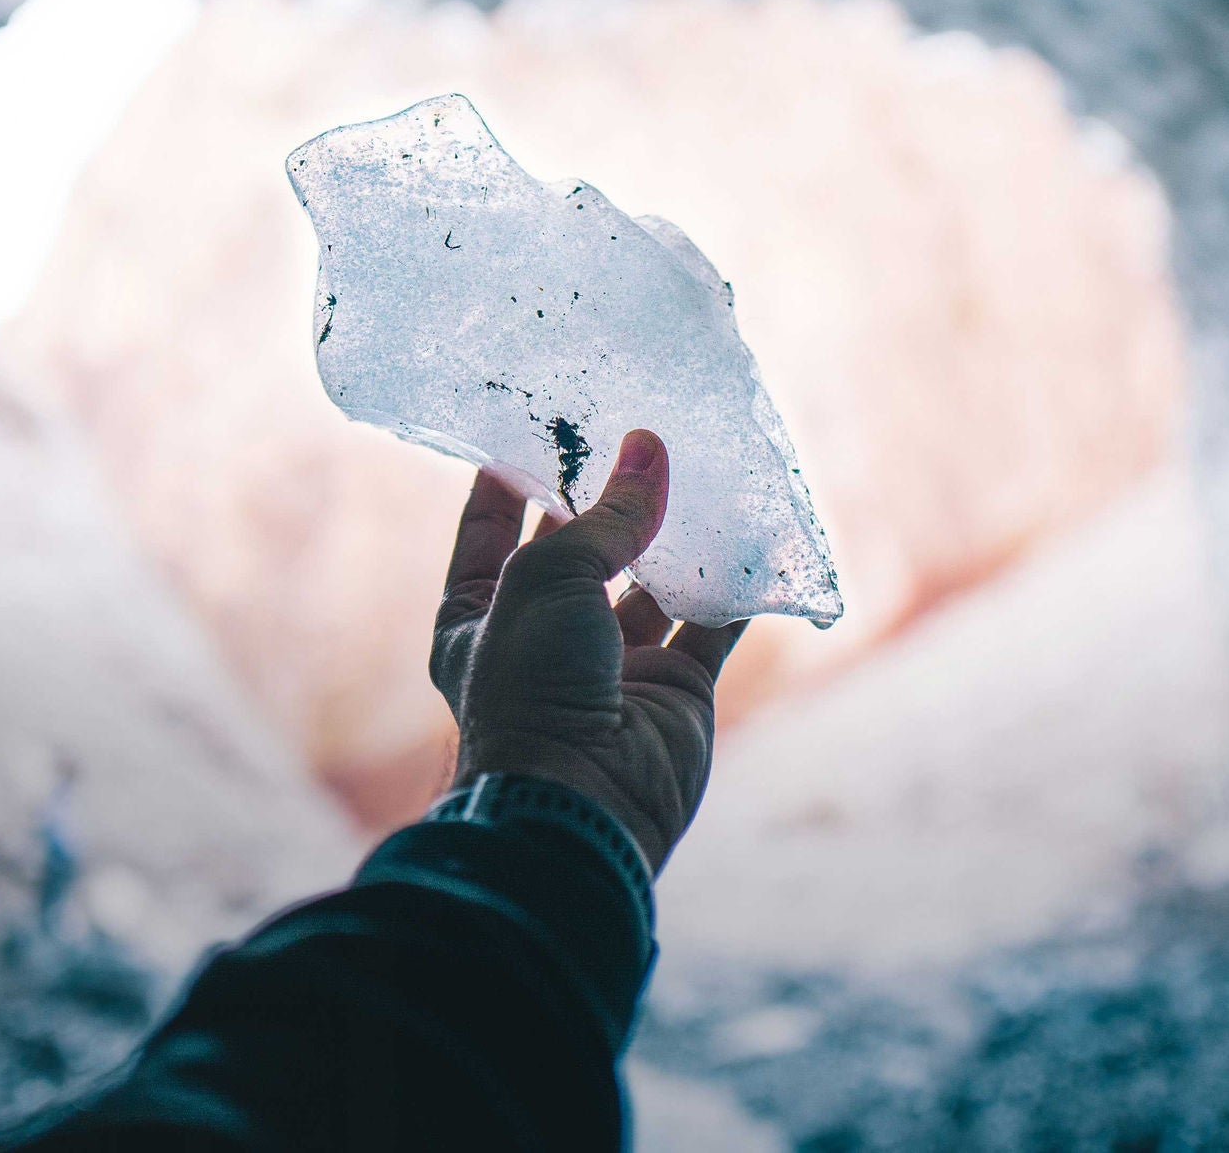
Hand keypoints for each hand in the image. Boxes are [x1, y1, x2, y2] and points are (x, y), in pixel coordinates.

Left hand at [430, 430, 745, 871]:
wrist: (583, 804)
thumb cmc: (534, 686)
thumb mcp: (549, 580)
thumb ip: (605, 517)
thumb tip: (649, 448)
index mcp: (476, 619)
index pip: (486, 533)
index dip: (507, 481)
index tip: (532, 425)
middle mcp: (542, 641)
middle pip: (578, 553)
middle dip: (606, 500)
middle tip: (637, 432)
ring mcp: (612, 669)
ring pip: (650, 585)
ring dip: (676, 536)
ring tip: (703, 467)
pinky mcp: (676, 693)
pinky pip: (709, 627)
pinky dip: (731, 587)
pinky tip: (752, 533)